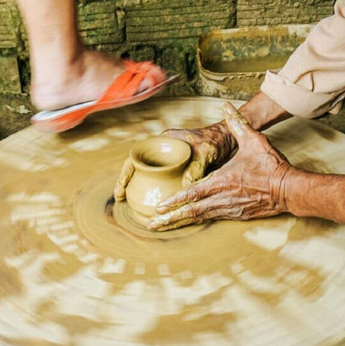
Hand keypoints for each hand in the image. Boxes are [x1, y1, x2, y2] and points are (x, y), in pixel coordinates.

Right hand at [113, 119, 236, 201]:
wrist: (225, 140)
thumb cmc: (214, 141)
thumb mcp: (205, 152)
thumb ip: (196, 167)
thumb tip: (186, 186)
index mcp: (163, 142)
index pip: (137, 156)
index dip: (125, 172)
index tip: (121, 187)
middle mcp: (162, 151)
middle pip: (137, 166)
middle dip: (126, 181)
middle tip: (119, 197)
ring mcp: (168, 161)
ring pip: (147, 174)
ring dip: (138, 187)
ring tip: (130, 203)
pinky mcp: (175, 170)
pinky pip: (160, 181)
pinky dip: (154, 191)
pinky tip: (153, 205)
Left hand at [148, 103, 293, 230]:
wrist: (290, 189)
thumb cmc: (272, 166)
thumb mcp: (254, 141)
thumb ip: (238, 124)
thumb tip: (227, 107)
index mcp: (223, 181)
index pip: (193, 193)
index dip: (174, 201)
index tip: (159, 207)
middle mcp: (223, 199)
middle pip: (192, 212)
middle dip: (170, 219)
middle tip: (152, 224)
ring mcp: (231, 209)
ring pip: (201, 218)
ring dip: (181, 223)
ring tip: (164, 227)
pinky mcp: (238, 215)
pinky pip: (213, 219)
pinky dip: (198, 221)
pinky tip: (189, 223)